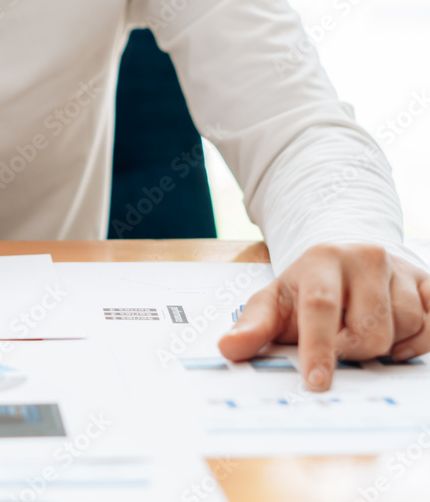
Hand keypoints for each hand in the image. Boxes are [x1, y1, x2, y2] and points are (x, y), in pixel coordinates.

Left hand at [218, 244, 429, 391]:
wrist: (343, 260)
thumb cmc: (305, 288)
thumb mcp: (273, 302)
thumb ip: (252, 326)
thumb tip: (229, 348)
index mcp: (321, 259)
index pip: (321, 307)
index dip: (319, 347)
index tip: (317, 382)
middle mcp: (364, 256)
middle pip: (369, 330)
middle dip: (352, 351)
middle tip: (340, 344)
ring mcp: (401, 267)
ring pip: (406, 329)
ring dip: (385, 345)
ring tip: (361, 330)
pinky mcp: (428, 281)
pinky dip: (417, 342)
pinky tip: (396, 335)